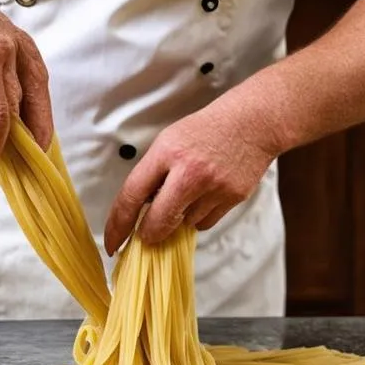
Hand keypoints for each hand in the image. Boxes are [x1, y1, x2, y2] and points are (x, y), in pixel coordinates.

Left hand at [104, 93, 282, 254]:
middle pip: (158, 222)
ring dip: (180, 218)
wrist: (253, 122)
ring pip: (184, 225)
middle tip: (147, 234)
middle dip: (149, 235)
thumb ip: (153, 173)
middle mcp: (189, 172)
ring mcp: (213, 187)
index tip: (112, 242)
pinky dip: (200, 216)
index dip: (118, 224)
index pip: (131, 195)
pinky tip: (207, 195)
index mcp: (166, 153)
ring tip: (191, 192)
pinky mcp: (233, 198)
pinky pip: (205, 223)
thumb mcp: (169, 141)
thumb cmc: (206, 130)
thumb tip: (139, 211)